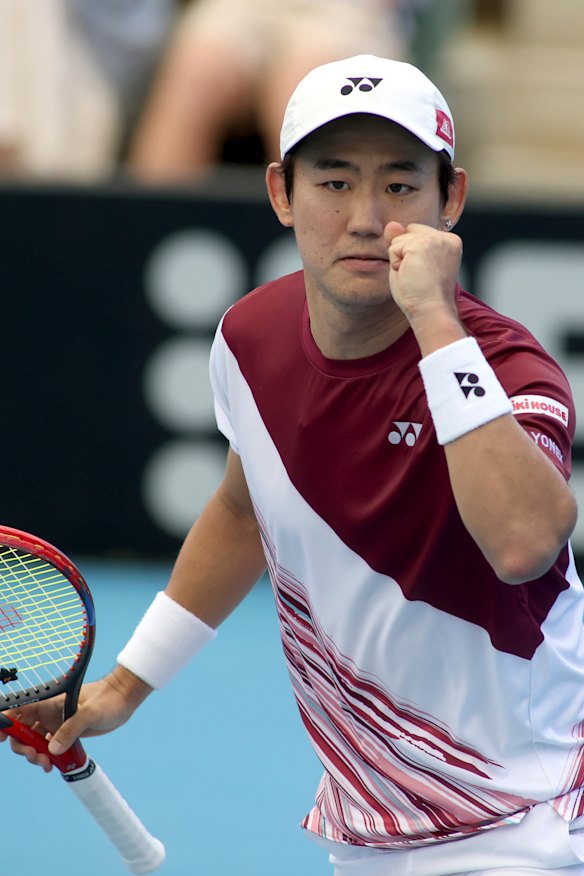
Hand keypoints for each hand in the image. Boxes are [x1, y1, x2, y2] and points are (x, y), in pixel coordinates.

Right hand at [0, 666, 151, 771]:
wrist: (123, 700)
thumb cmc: (108, 699)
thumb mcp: (90, 712)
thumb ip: (71, 728)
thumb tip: (52, 749)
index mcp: (50, 702)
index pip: (20, 709)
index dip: (7, 721)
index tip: (4, 736)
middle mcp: (48, 714)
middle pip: (22, 731)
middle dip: (22, 746)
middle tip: (36, 757)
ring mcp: (56, 724)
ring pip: (34, 742)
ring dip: (34, 755)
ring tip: (47, 764)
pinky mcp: (65, 734)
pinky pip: (48, 748)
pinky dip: (46, 758)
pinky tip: (53, 765)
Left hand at [385, 221, 464, 353]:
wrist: (430, 311)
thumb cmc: (422, 296)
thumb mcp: (411, 265)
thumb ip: (402, 242)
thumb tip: (391, 223)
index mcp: (449, 242)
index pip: (417, 234)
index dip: (411, 255)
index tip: (424, 275)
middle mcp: (446, 238)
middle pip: (408, 232)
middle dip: (405, 254)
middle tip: (418, 276)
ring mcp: (435, 239)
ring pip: (399, 240)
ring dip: (400, 260)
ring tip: (415, 277)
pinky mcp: (421, 245)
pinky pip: (393, 248)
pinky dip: (395, 264)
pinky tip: (410, 275)